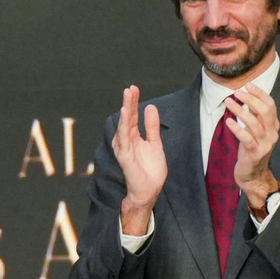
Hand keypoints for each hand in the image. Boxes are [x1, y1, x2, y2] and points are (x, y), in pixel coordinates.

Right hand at [113, 86, 166, 234]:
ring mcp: (124, 147)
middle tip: (131, 88)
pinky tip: (126, 114)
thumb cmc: (150, 170)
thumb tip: (150, 107)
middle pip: (127, 117)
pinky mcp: (124, 156)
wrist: (148, 190)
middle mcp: (125, 140)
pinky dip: (124, 125)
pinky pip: (123, 138)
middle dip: (129, 102)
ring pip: (124, 125)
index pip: (132, 116)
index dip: (133, 102)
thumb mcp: (155, 143)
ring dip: (126, 110)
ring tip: (128, 96)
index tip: (134, 88)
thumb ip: (152, 126)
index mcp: (133, 136)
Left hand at [224, 85, 279, 206]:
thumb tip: (246, 99)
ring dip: (240, 110)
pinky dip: (237, 128)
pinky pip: (246, 138)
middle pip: (264, 111)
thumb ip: (254, 117)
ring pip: (254, 122)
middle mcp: (272, 133)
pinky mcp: (255, 152)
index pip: (270, 105)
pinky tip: (228, 120)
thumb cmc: (251, 150)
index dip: (260, 94)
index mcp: (274, 126)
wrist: (253, 174)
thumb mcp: (255, 132)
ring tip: (228, 102)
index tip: (248, 85)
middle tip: (237, 92)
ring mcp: (265, 143)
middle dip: (251, 99)